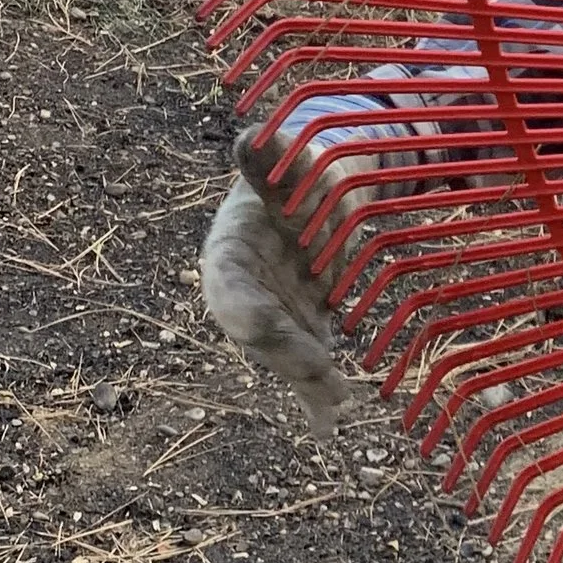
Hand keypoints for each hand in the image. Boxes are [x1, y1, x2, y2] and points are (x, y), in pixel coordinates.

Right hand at [199, 167, 354, 436]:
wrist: (314, 193)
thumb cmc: (295, 174)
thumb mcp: (286, 163)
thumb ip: (272, 161)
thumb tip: (254, 136)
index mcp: (228, 252)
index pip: (229, 288)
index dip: (245, 309)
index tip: (262, 327)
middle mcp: (245, 292)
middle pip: (258, 332)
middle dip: (284, 354)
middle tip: (319, 373)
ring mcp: (275, 314)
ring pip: (284, 355)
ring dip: (306, 381)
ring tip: (333, 406)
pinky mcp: (303, 330)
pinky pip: (308, 364)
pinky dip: (316, 397)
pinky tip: (326, 425)